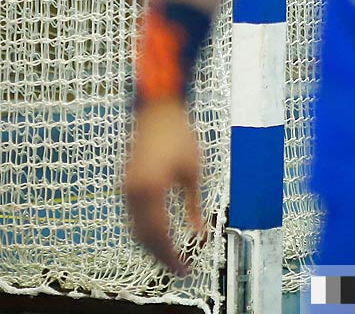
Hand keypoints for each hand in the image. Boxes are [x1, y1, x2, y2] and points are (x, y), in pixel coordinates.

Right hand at [123, 100, 203, 275]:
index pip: (158, 234)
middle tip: (182, 269)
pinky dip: (147, 233)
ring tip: (174, 259)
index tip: (186, 269)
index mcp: (150, 190)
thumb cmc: (181, 138)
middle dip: (162, 257)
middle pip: (144, 237)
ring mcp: (126, 190)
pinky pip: (134, 218)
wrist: (156, 112)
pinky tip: (162, 240)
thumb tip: (200, 232)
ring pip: (136, 230)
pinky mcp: (127, 186)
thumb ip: (194, 205)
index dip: (171, 255)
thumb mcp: (194, 172)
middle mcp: (133, 194)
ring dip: (153, 247)